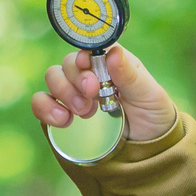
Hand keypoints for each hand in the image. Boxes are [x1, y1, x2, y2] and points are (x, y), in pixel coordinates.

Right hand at [32, 44, 176, 143]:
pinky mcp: (63, 112)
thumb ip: (130, 75)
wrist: (149, 148)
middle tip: (92, 97)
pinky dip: (46, 108)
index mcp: (111, 62)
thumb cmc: (153, 114)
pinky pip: (42, 102)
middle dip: (76, 79)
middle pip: (68, 62)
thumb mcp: (149, 94)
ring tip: (83, 111)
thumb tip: (113, 52)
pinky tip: (63, 120)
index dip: (84, 57)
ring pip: (52, 77)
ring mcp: (75, 92)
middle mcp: (90, 73)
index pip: (88, 48)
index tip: (91, 74)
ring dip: (62, 92)